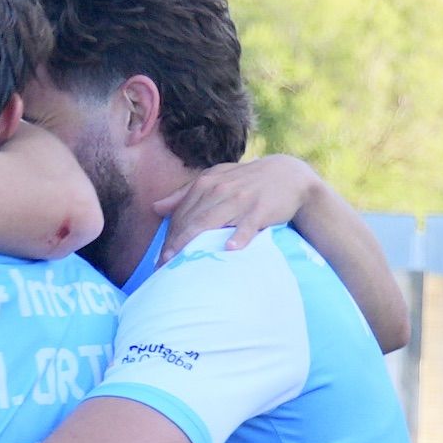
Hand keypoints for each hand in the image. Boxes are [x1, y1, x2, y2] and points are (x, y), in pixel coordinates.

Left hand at [171, 153, 321, 250]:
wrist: (287, 174)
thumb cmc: (246, 181)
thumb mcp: (215, 179)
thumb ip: (185, 194)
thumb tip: (156, 208)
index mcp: (207, 183)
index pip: (182, 214)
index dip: (170, 237)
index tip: (160, 259)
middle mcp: (221, 190)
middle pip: (193, 220)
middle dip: (177, 244)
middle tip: (164, 267)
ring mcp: (241, 200)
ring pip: (213, 222)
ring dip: (197, 242)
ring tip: (183, 261)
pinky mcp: (261, 209)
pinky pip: (248, 225)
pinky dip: (240, 236)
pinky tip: (230, 249)